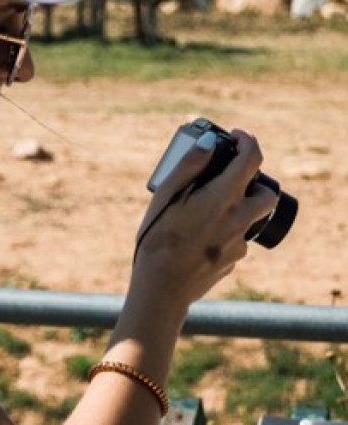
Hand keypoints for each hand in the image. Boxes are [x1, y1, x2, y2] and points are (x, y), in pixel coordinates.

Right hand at [131, 128, 278, 308]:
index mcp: (223, 198)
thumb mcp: (165, 197)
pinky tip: (195, 238)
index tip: (235, 135)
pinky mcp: (233, 261)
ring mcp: (239, 243)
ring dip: (234, 207)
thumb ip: (188, 166)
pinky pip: (235, 238)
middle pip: (266, 192)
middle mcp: (239, 219)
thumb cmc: (158, 239)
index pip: (251, 159)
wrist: (161, 289)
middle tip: (226, 178)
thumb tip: (209, 143)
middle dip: (252, 180)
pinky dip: (222, 231)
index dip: (247, 141)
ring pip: (248, 217)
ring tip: (201, 211)